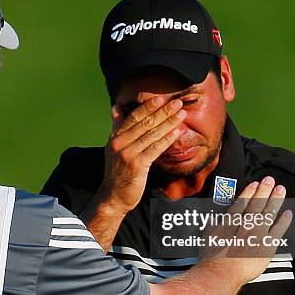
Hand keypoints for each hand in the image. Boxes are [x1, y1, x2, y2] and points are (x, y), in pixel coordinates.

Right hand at [96, 96, 185, 215]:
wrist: (113, 196)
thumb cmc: (117, 171)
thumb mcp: (113, 147)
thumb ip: (117, 127)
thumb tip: (117, 107)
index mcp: (115, 137)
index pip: (133, 117)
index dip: (148, 107)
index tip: (162, 98)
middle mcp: (119, 143)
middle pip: (145, 123)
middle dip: (163, 112)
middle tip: (177, 103)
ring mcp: (127, 154)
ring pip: (152, 134)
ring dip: (169, 123)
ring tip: (182, 114)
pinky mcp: (137, 165)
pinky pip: (155, 149)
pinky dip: (167, 139)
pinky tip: (177, 132)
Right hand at [202, 176, 292, 284]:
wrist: (222, 272)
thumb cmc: (211, 257)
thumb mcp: (207, 237)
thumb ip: (211, 225)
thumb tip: (211, 217)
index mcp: (231, 221)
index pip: (241, 203)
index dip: (249, 192)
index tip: (255, 184)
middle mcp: (245, 225)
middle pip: (256, 204)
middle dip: (264, 191)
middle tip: (270, 179)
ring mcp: (258, 235)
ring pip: (268, 213)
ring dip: (275, 200)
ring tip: (281, 189)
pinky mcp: (267, 247)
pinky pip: (278, 231)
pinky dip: (283, 221)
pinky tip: (288, 213)